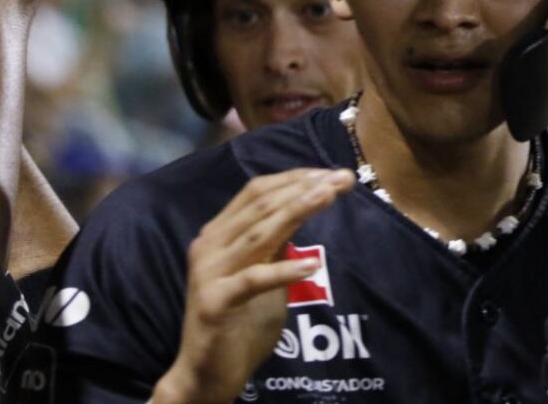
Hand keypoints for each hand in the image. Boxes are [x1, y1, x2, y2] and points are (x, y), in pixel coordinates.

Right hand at [153, 168, 355, 403]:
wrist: (205, 374)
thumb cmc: (238, 324)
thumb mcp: (262, 274)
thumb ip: (276, 245)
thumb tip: (305, 211)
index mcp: (219, 233)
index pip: (257, 192)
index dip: (296, 178)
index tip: (333, 173)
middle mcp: (209, 245)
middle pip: (261, 204)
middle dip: (305, 187)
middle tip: (342, 177)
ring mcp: (208, 272)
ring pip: (258, 233)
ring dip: (298, 211)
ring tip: (329, 196)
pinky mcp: (214, 302)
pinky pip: (253, 280)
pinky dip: (283, 271)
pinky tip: (312, 266)